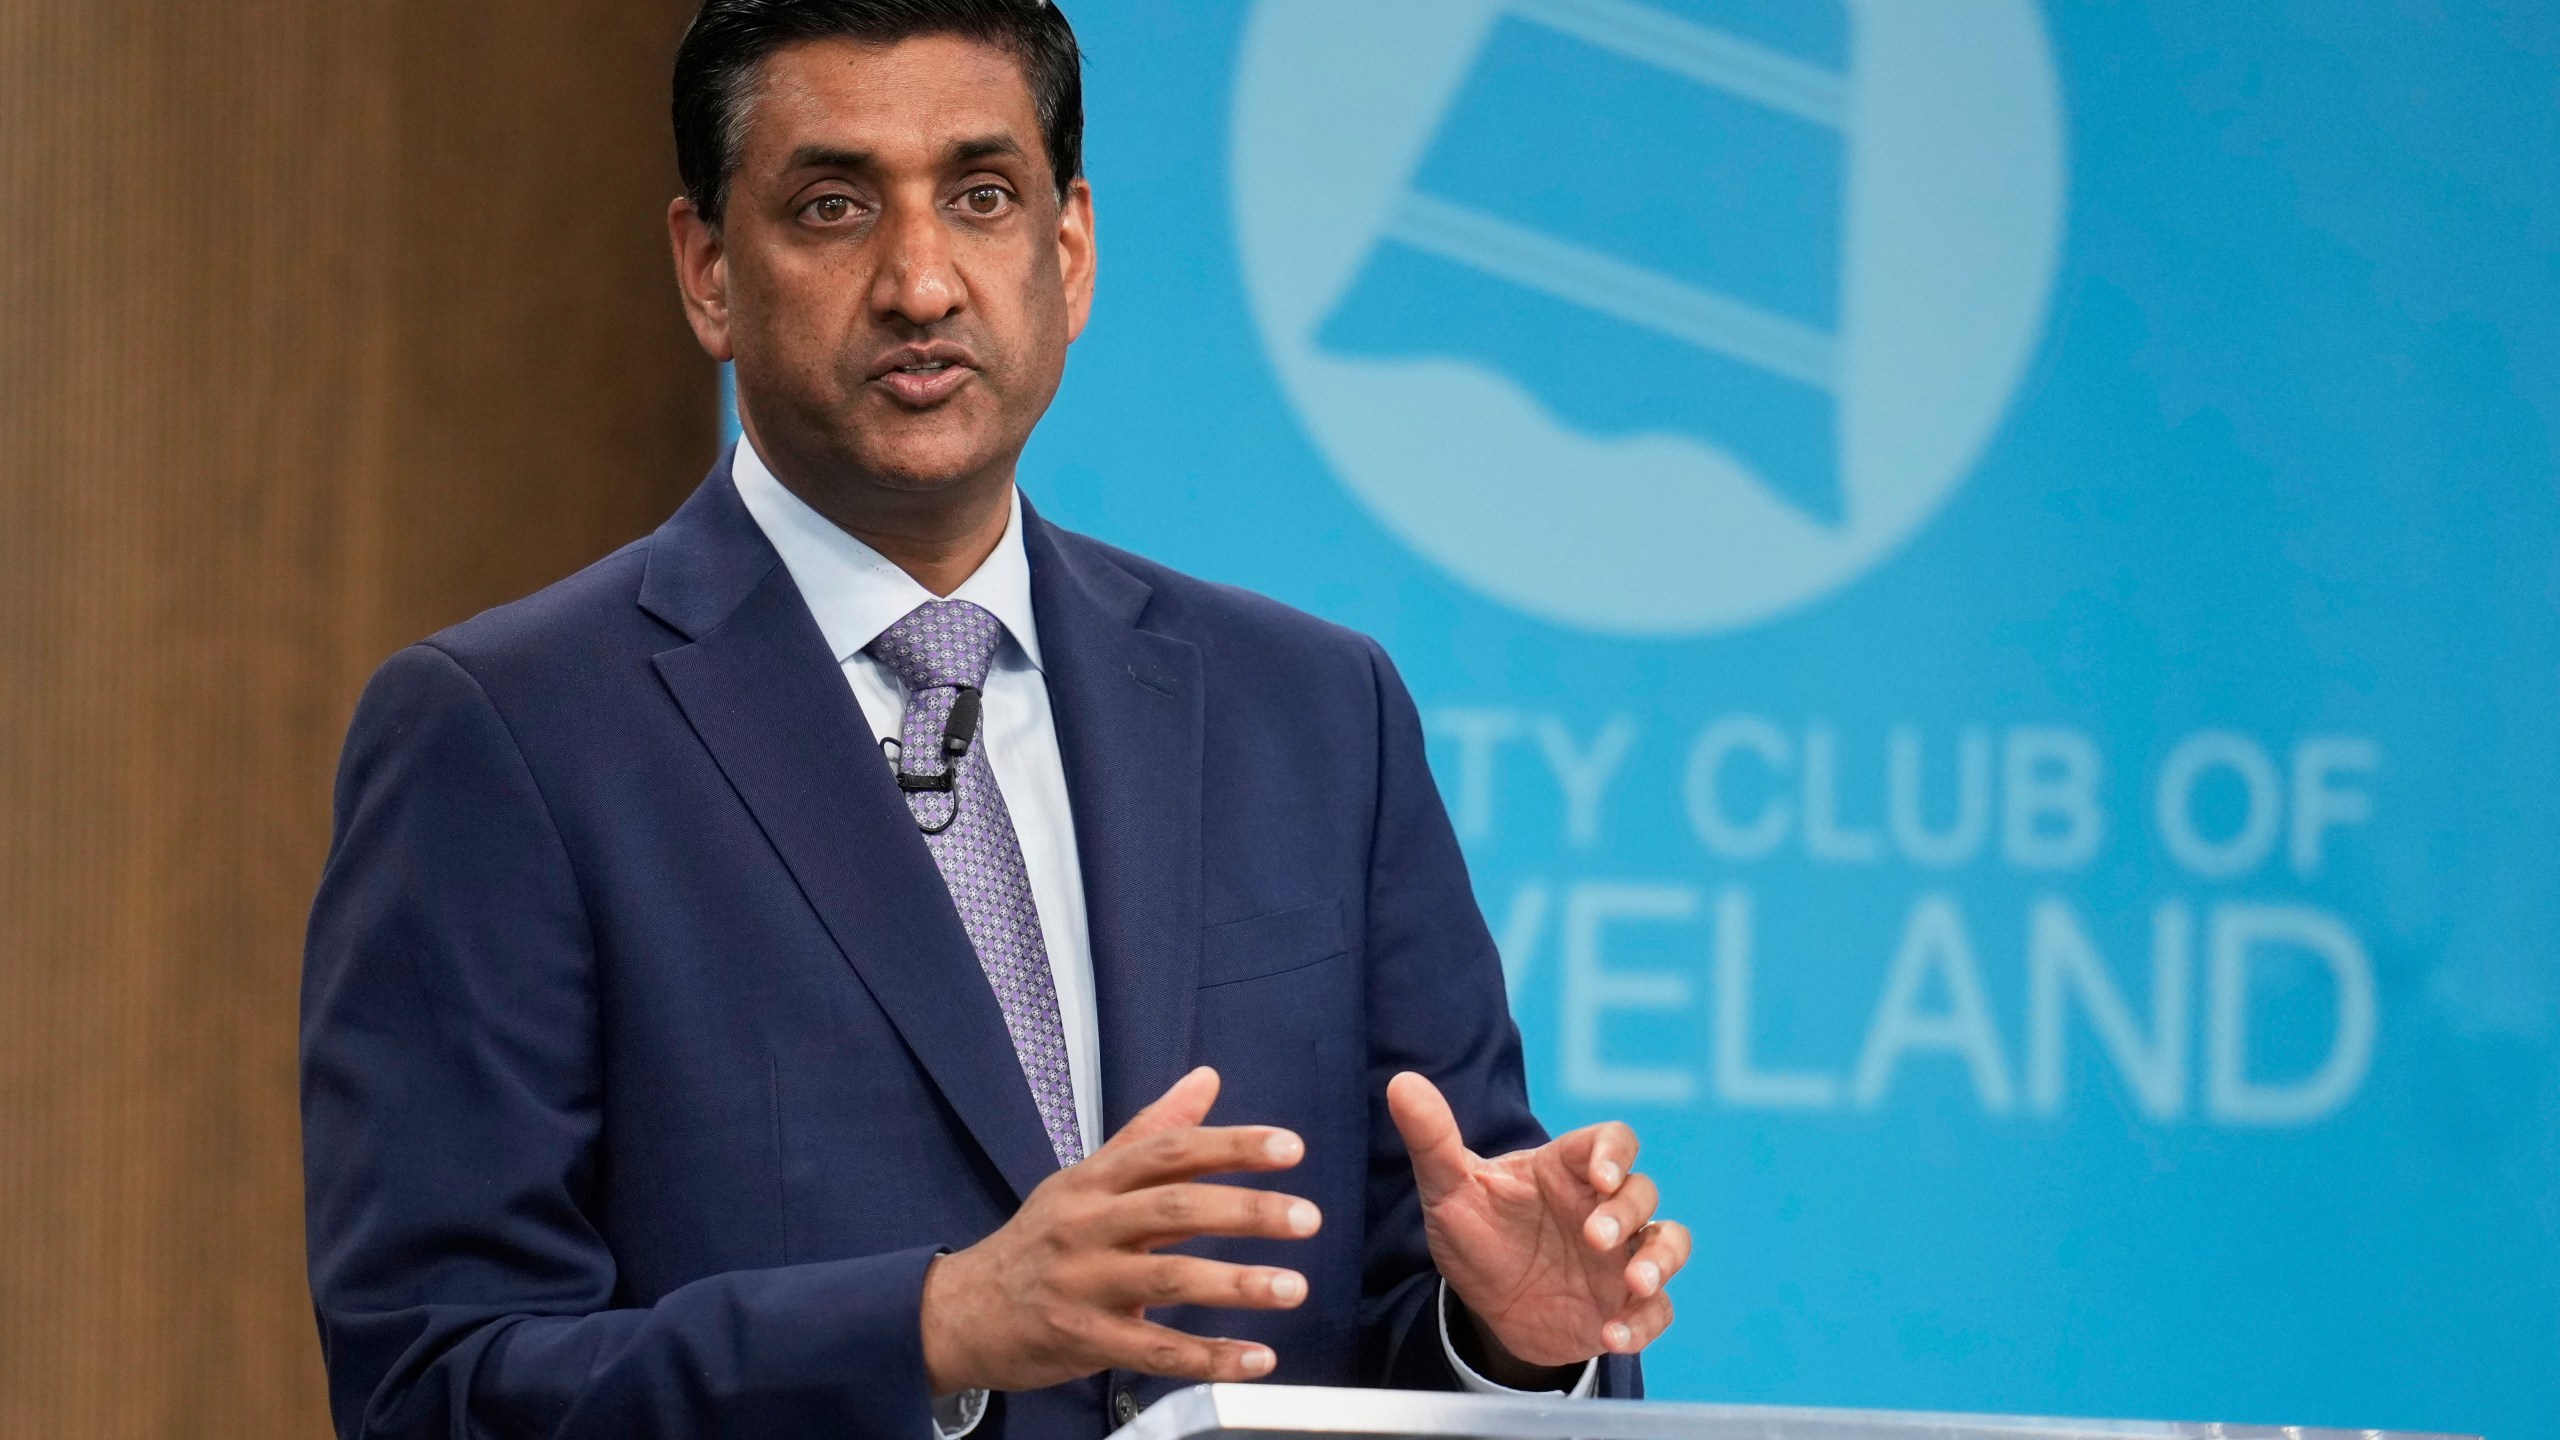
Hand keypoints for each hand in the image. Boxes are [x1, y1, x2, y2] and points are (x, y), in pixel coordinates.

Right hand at [918, 1066, 1321, 1393]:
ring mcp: (1083, 1284)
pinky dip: (1207, 1357)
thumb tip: (1206, 1080)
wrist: (961, 1312)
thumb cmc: (1040, 1240)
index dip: (1231, 1145)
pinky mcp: (1083, 1341)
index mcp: (1094, 1180)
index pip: (1169, 1150)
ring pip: (1168, 1279)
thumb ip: (1153, 1133)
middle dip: (1246, 1210)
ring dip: (1237, 1284)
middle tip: (1308, 1217)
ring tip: (1294, 1288)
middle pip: (1174, 1208)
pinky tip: (1255, 1359)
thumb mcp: (1087, 1178)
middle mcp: (1088, 1225)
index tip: (1289, 1148)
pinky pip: (1153, 1350)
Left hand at [1387, 1071, 1689, 1371]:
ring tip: (1634, 1285)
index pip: (1611, 1141)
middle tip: (1595, 1239)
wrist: (1483, 1306)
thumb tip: (1401, 1083)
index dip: (1615, 1152)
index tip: (1600, 1176)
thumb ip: (1432, 1139)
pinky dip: (1644, 1321)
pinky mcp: (1624, 1304)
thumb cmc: (1475, 1233)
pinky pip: (1658, 1309)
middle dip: (1628, 1213)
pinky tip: (1612, 1334)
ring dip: (1660, 1260)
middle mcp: (1602, 1207)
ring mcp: (1620, 1257)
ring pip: (1669, 1242)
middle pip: (1642, 1191)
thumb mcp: (1448, 1189)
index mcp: (1566, 1170)